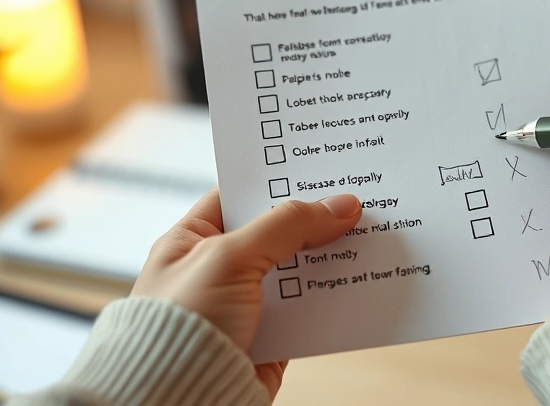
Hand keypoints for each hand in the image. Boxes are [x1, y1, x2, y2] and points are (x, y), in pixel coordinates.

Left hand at [131, 190, 360, 398]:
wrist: (180, 404)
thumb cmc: (179, 328)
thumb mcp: (230, 257)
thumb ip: (285, 226)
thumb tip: (339, 206)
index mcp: (192, 239)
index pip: (240, 195)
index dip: (278, 179)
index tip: (320, 167)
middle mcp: (217, 268)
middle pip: (277, 231)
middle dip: (314, 218)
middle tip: (357, 196)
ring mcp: (245, 304)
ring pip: (298, 269)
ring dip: (330, 256)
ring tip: (370, 233)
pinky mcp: (269, 337)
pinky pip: (308, 308)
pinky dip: (332, 296)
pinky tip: (359, 278)